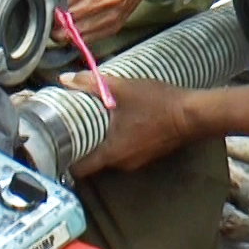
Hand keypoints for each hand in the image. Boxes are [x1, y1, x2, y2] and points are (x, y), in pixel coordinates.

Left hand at [35, 0, 175, 43]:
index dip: (48, 0)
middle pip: (67, 19)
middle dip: (51, 17)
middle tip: (44, 8)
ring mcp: (111, 15)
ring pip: (74, 34)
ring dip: (60, 29)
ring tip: (56, 17)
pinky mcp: (114, 26)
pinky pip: (86, 39)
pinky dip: (74, 35)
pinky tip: (70, 23)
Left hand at [63, 73, 194, 177]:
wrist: (193, 114)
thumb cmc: (156, 103)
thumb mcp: (121, 89)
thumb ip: (91, 84)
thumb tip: (64, 80)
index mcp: (111, 153)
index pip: (79, 169)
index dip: (64, 158)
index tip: (55, 143)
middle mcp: (122, 164)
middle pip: (93, 161)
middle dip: (80, 146)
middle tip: (68, 127)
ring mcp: (137, 161)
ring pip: (109, 156)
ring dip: (99, 142)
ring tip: (89, 122)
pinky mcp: (147, 155)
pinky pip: (123, 151)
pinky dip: (115, 141)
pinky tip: (114, 123)